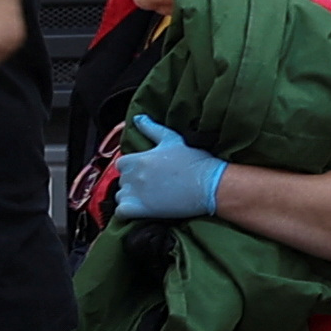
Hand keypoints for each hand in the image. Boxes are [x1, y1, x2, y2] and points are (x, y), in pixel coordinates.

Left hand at [111, 113, 229, 223]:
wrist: (210, 184)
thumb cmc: (194, 161)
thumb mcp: (172, 139)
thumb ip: (151, 128)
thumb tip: (138, 118)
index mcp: (137, 159)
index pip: (121, 164)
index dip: (132, 168)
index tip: (145, 172)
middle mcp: (133, 176)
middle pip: (122, 180)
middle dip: (133, 182)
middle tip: (152, 185)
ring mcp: (135, 193)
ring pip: (120, 196)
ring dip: (130, 198)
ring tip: (149, 197)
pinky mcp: (140, 210)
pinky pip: (122, 213)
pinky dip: (127, 212)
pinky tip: (140, 210)